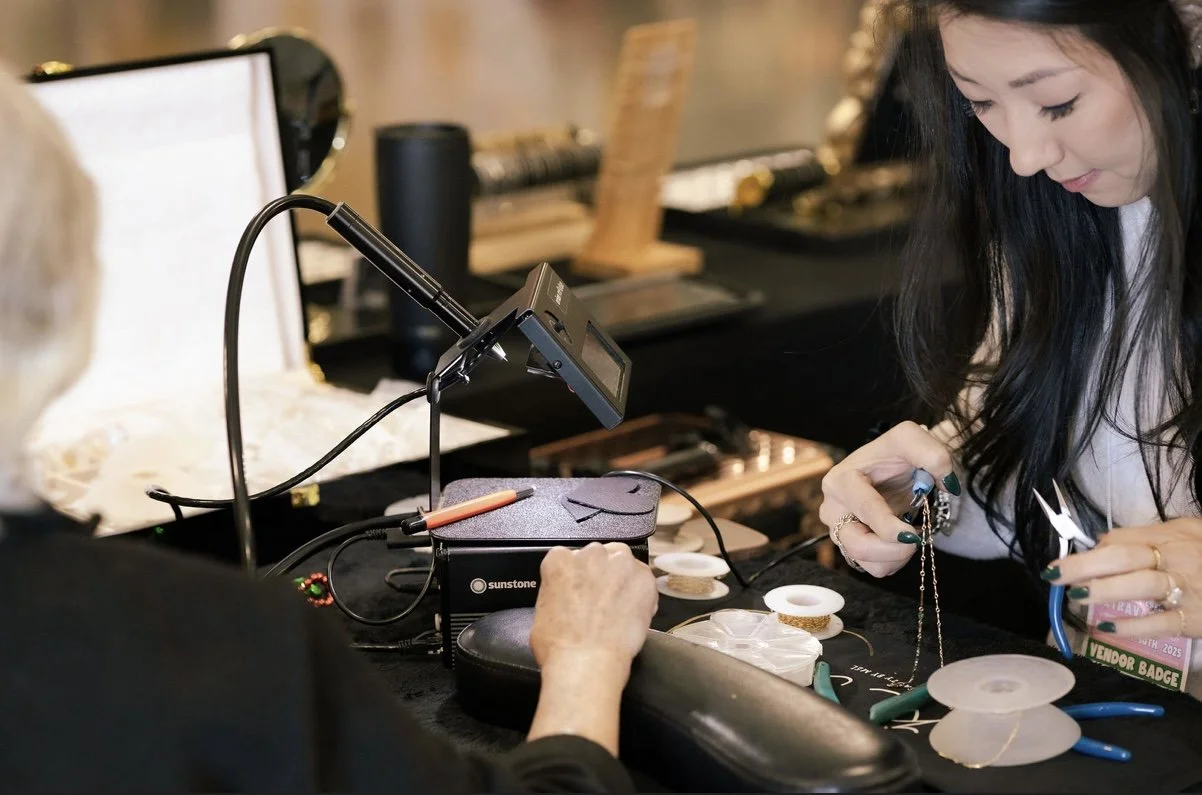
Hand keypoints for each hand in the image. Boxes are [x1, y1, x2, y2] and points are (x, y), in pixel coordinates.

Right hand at [526, 542, 657, 754]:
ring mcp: (619, 563)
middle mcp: (589, 554)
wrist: (585, 663)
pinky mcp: (643, 577)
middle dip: (601, 576)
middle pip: (599, 557)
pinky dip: (642, 594)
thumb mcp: (541, 612)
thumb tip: (565, 599)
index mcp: (559, 560)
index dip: (578, 578)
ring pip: (623, 563)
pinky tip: (633, 614)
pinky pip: (645, 580)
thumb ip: (557, 592)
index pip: (570, 558)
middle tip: (600, 603)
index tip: (581, 592)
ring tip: (619, 608)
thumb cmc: (560, 646)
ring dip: (622, 580)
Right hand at [818, 421, 960, 576]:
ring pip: (865, 562)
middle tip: (917, 537)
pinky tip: (900, 540)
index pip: (863, 509)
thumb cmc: (896, 454)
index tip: (914, 534)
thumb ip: (932, 453)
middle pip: (857, 544)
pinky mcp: (849, 547)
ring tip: (910, 533)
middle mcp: (832, 508)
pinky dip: (893, 560)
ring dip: (896, 555)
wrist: (894, 468)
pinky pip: (873, 568)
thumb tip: (948, 484)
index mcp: (840, 480)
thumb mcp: (911, 437)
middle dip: (893, 549)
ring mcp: (838, 530)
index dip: (889, 527)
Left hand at [1046, 517, 1201, 638]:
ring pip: (1141, 586)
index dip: (1090, 551)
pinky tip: (1106, 626)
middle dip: (1085, 566)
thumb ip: (1145, 537)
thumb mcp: (1185, 534)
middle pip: (1124, 558)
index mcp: (1169, 537)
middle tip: (1054, 575)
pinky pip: (1161, 623)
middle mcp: (1177, 560)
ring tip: (1076, 597)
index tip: (1062, 561)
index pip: (1122, 540)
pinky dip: (1133, 626)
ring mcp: (1187, 590)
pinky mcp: (1195, 619)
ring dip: (1105, 591)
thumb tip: (1103, 542)